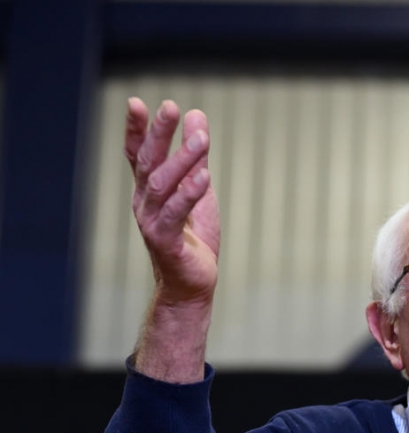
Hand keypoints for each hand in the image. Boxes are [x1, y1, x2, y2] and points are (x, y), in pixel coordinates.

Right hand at [125, 97, 220, 306]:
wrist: (191, 285)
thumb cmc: (193, 239)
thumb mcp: (199, 190)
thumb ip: (196, 157)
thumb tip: (196, 115)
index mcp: (149, 190)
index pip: (138, 154)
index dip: (136, 129)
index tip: (136, 103)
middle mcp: (144, 202)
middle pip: (149, 162)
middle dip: (159, 134)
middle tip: (171, 107)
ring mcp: (151, 222)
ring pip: (163, 185)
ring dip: (183, 160)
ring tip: (203, 138)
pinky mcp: (165, 241)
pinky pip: (176, 214)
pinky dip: (190, 194)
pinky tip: (205, 177)